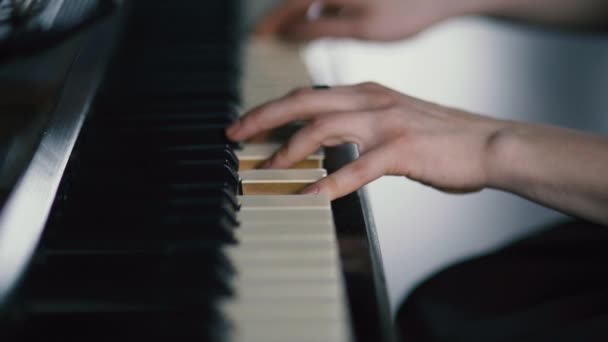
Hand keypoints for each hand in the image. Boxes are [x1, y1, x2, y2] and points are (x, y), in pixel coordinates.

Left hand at [226, 83, 506, 199]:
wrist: (490, 144)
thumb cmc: (442, 137)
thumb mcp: (394, 119)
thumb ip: (360, 125)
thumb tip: (327, 141)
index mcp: (367, 93)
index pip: (308, 95)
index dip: (273, 108)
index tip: (247, 123)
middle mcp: (372, 100)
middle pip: (304, 102)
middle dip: (264, 117)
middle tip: (235, 135)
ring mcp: (386, 123)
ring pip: (323, 128)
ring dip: (290, 148)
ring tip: (269, 167)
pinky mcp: (402, 150)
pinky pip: (357, 167)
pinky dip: (329, 182)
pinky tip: (310, 195)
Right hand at [255, 0, 477, 40]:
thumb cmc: (408, 10)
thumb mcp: (360, 27)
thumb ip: (320, 28)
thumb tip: (288, 32)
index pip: (288, 4)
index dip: (269, 24)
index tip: (255, 39)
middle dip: (280, 19)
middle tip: (266, 39)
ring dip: (297, 13)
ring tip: (288, 35)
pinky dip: (316, 8)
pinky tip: (318, 21)